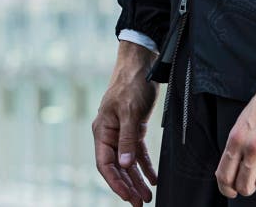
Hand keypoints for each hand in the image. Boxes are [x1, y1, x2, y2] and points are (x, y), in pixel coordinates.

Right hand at [93, 44, 161, 204]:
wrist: (141, 63)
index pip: (105, 164)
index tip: (127, 196)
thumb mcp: (130, 111)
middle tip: (139, 203)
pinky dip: (145, 165)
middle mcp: (110, 134)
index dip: (115, 182)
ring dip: (137, 179)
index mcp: (102, 131)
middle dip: (127, 186)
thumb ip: (127, 139)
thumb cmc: (131, 83)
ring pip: (128, 162)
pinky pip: (138, 152)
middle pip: (117, 167)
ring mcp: (122, 131)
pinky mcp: (135, 127)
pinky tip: (153, 178)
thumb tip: (123, 165)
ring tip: (146, 197)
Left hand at [215, 80, 255, 197]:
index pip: (225, 176)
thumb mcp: (244, 120)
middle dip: (248, 186)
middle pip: (245, 186)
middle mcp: (254, 147)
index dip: (227, 188)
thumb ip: (238, 145)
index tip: (231, 190)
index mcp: (238, 138)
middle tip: (254, 178)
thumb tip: (234, 170)